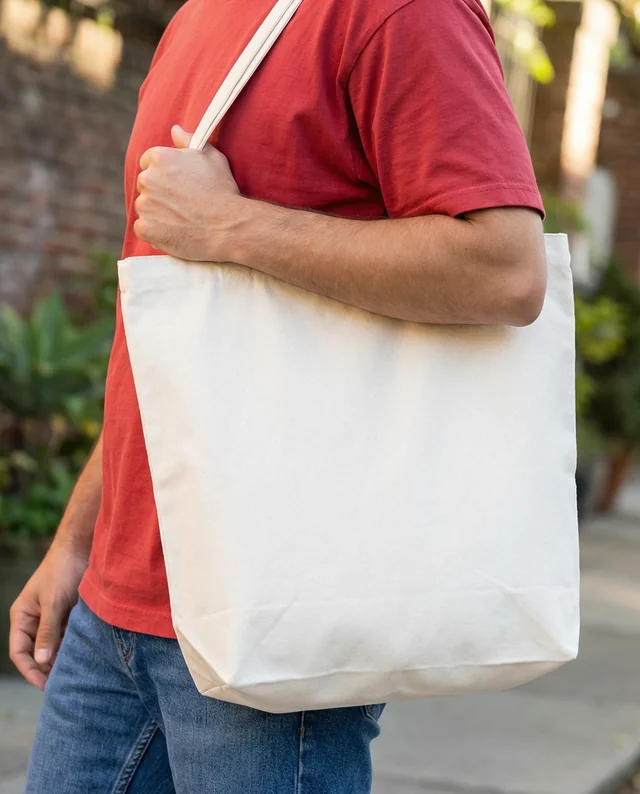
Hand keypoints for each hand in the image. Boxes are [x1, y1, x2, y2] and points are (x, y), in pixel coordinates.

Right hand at [9, 541, 88, 689]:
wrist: (81, 546)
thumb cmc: (62, 570)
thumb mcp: (54, 602)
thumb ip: (48, 631)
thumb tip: (42, 661)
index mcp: (22, 616)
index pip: (20, 652)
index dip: (30, 670)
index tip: (45, 685)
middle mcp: (35, 619)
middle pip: (37, 652)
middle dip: (47, 668)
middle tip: (64, 684)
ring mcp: (52, 616)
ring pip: (54, 645)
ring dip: (61, 658)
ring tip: (75, 674)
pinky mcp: (69, 613)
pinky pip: (68, 636)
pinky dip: (73, 646)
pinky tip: (83, 657)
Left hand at [134, 126, 243, 261]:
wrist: (227, 226)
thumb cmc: (222, 191)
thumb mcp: (212, 158)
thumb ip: (189, 141)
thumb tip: (175, 129)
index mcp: (160, 157)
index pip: (148, 162)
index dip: (164, 174)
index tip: (177, 185)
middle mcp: (147, 178)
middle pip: (145, 185)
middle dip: (159, 192)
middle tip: (182, 203)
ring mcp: (144, 205)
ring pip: (144, 207)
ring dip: (157, 212)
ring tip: (181, 219)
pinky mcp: (145, 228)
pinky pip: (143, 228)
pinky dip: (155, 231)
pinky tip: (174, 231)